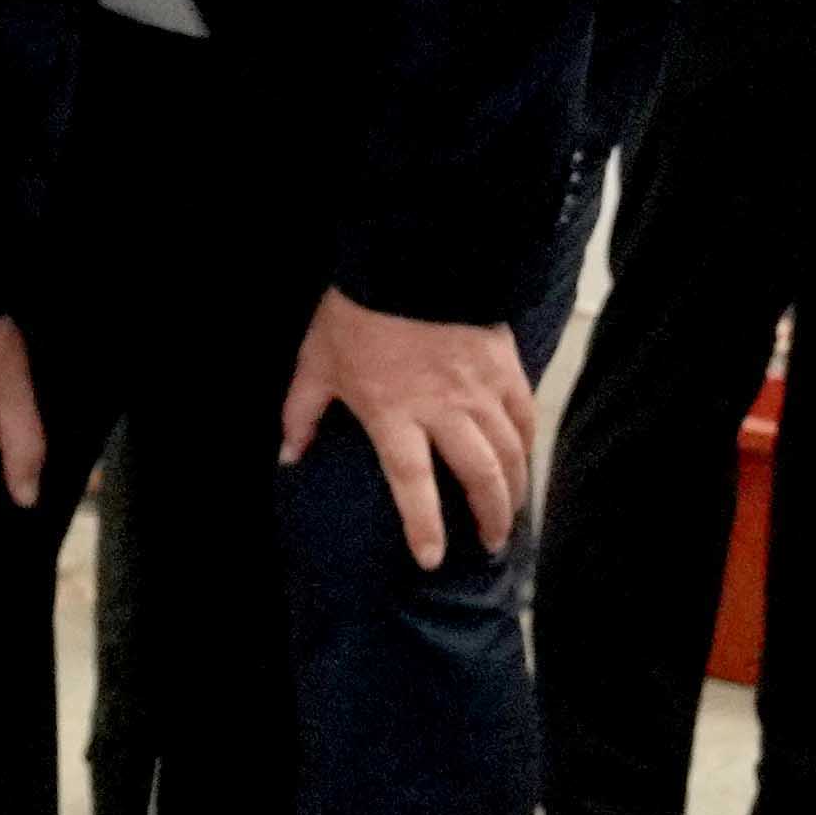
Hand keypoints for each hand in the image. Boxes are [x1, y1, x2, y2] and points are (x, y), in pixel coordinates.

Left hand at [278, 292, 536, 567]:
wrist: (410, 254)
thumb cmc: (357, 312)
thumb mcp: (317, 362)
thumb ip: (302, 413)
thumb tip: (289, 457)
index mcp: (395, 413)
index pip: (413, 484)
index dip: (424, 526)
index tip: (431, 559)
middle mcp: (444, 408)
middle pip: (478, 475)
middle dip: (488, 518)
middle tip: (488, 546)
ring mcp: (480, 388)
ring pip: (509, 452)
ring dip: (512, 490)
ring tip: (509, 516)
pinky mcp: (505, 366)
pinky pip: (524, 416)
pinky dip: (526, 446)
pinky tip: (524, 464)